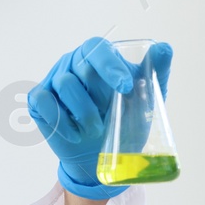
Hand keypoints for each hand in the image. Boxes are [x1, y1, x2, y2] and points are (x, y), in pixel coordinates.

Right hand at [27, 38, 172, 199]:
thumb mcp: (146, 99)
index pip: (98, 48)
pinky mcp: (39, 100)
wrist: (100, 156)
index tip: (125, 87)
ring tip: (95, 129)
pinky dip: (61, 121)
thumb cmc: (124, 122)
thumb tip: (165, 48)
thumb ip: (156, 71)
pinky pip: (44, 102)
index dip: (110, 65)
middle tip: (109, 118)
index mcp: (98, 57)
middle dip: (100, 96)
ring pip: (65, 84)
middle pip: (82, 66)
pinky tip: (75, 134)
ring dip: (83, 112)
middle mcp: (73, 63)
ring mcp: (54, 80)